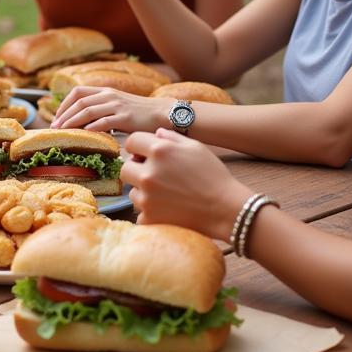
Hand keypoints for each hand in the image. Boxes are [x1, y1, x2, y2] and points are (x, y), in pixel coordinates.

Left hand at [51, 86, 168, 133]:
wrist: (161, 113)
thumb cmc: (139, 113)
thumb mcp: (118, 105)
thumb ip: (102, 109)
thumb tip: (83, 122)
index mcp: (105, 91)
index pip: (78, 92)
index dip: (64, 104)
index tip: (56, 117)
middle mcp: (108, 95)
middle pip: (79, 102)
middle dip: (64, 115)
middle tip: (55, 127)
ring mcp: (116, 105)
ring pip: (88, 111)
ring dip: (72, 121)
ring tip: (63, 131)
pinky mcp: (125, 117)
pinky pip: (104, 122)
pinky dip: (91, 128)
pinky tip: (84, 134)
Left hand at [121, 128, 250, 240]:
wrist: (226, 210)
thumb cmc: (214, 176)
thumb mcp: (195, 147)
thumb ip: (171, 137)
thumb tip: (155, 134)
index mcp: (159, 151)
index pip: (131, 142)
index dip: (138, 147)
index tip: (144, 153)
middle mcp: (148, 173)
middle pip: (125, 168)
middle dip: (136, 169)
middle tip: (153, 175)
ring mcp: (147, 198)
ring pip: (132, 191)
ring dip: (143, 192)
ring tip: (165, 194)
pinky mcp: (150, 218)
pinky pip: (140, 213)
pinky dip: (150, 212)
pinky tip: (166, 209)